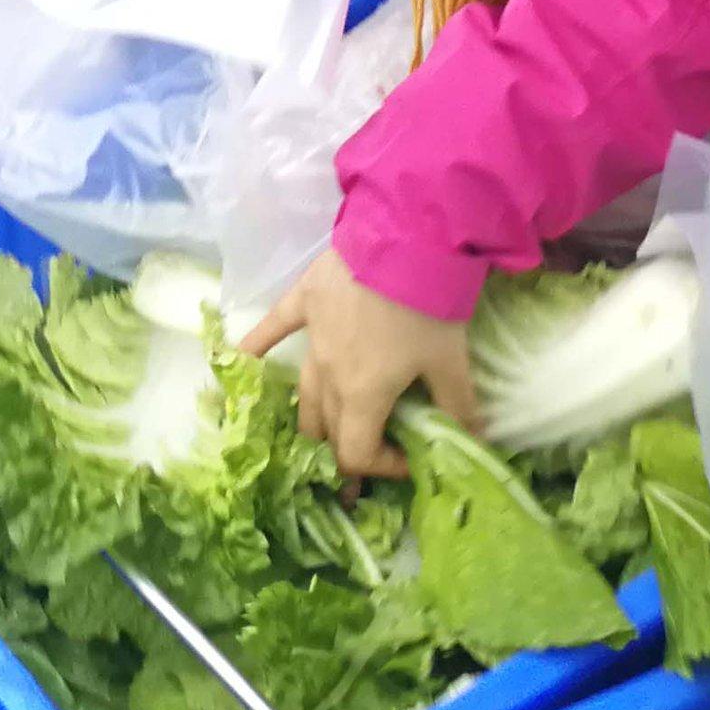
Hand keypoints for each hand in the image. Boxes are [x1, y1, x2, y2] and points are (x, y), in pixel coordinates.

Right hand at [244, 254, 476, 476]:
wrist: (404, 240)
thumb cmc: (428, 307)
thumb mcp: (451, 362)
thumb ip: (459, 408)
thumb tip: (474, 444)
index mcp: (364, 395)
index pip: (356, 454)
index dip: (380, 469)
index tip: (407, 459)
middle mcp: (328, 375)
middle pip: (327, 430)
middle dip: (348, 450)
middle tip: (369, 452)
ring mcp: (310, 339)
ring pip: (303, 394)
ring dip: (314, 420)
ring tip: (324, 433)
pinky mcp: (303, 302)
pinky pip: (270, 329)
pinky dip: (253, 348)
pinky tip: (235, 361)